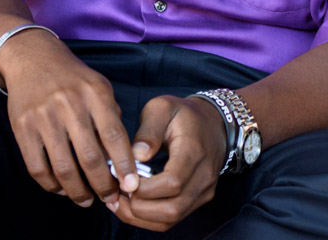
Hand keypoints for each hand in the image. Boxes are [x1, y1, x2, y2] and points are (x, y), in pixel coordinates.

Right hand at [0, 32, 141, 209]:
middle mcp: (70, 104)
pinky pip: (37, 167)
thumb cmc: (73, 79)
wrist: (33, 59)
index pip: (114, 136)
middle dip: (102, 185)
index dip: (124, 165)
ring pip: (63, 167)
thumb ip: (111, 117)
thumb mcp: (99, 87)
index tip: (131, 186)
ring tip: (87, 200)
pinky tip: (61, 189)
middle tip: (110, 199)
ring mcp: (44, 116)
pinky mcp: (22, 127)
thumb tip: (123, 158)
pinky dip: (51, 185)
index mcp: (95, 94)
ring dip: (77, 191)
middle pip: (89, 157)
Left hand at [111, 94, 229, 230]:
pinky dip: (149, 218)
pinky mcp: (199, 199)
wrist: (212, 122)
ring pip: (171, 219)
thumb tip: (136, 156)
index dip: (144, 188)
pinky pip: (173, 219)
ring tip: (119, 202)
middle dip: (138, 208)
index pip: (172, 183)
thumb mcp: (162, 108)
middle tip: (116, 194)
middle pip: (171, 209)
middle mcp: (204, 176)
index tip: (123, 178)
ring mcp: (204, 191)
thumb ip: (148, 130)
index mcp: (194, 151)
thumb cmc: (183, 114)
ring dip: (141, 217)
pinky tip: (132, 205)